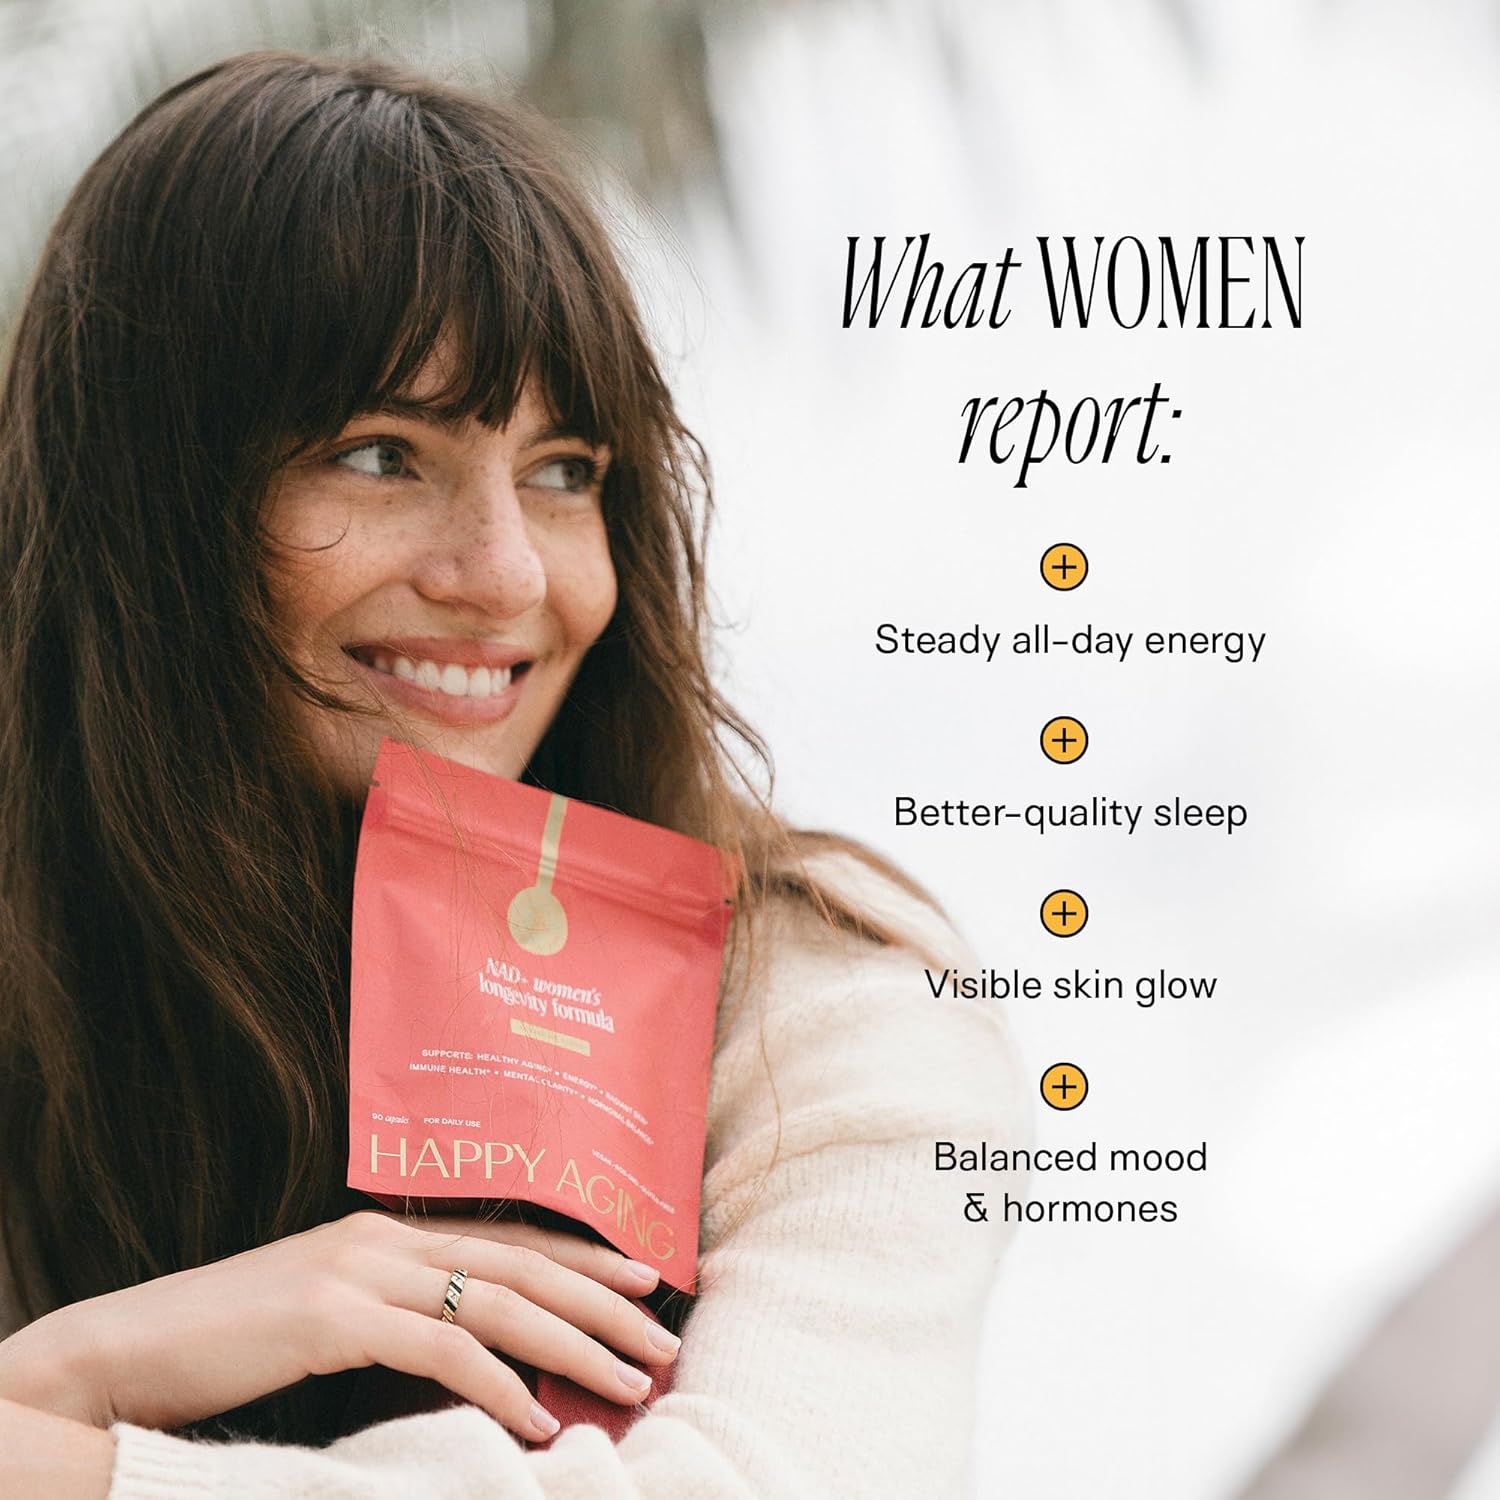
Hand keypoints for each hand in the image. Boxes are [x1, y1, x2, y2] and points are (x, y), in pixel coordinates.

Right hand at [0, 1210, 678, 1442]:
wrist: (128, 1348)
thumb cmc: (233, 1341)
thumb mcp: (332, 1312)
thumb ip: (402, 1313)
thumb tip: (482, 1349)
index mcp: (391, 1230)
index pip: (514, 1237)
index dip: (589, 1257)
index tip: (650, 1281)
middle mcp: (387, 1237)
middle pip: (525, 1265)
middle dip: (605, 1304)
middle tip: (664, 1343)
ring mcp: (361, 1270)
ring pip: (500, 1302)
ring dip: (575, 1347)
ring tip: (630, 1385)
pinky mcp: (332, 1316)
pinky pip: (442, 1351)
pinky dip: (500, 1387)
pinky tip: (537, 1423)